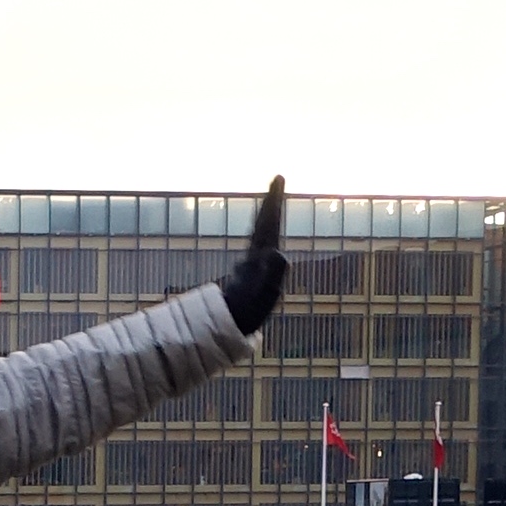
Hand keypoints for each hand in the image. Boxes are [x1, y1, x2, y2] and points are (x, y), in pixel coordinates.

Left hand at [219, 175, 286, 338]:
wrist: (226, 326)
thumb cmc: (247, 314)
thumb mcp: (263, 297)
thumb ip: (272, 276)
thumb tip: (277, 253)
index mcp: (258, 257)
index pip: (268, 224)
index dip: (274, 202)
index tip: (279, 179)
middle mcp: (253, 256)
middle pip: (263, 223)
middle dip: (272, 201)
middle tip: (278, 179)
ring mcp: (251, 263)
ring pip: (260, 232)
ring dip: (268, 214)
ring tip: (274, 197)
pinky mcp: (250, 272)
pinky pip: (260, 244)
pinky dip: (265, 232)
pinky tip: (265, 230)